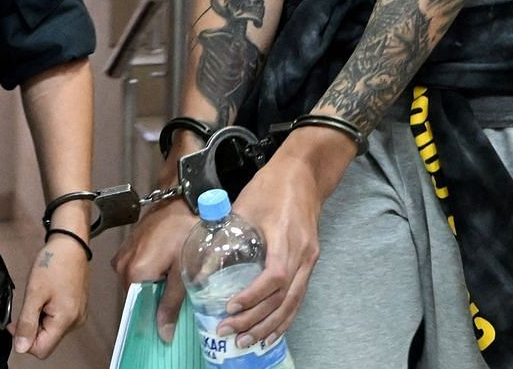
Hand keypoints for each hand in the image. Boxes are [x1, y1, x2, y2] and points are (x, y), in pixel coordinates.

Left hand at [11, 234, 88, 358]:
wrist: (71, 243)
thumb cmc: (55, 262)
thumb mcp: (34, 293)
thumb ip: (27, 323)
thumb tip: (21, 347)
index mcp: (66, 320)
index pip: (41, 350)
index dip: (25, 340)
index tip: (16, 323)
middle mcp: (75, 321)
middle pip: (47, 341)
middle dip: (32, 328)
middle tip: (28, 305)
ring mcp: (78, 315)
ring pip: (52, 331)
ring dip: (39, 320)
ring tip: (40, 297)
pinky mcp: (78, 308)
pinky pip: (58, 321)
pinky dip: (48, 313)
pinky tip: (47, 297)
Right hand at [113, 194, 196, 340]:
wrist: (183, 199)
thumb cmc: (186, 233)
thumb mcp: (183, 272)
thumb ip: (171, 304)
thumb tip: (163, 334)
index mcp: (134, 273)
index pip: (136, 308)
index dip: (152, 316)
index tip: (166, 319)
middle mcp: (122, 265)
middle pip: (136, 295)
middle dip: (153, 298)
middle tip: (174, 296)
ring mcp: (123, 253)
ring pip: (136, 280)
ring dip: (152, 283)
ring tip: (172, 278)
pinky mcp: (128, 244)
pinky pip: (135, 266)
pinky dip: (149, 270)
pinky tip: (166, 264)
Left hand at [222, 154, 323, 349]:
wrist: (304, 172)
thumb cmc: (272, 185)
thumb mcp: (244, 206)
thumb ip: (225, 236)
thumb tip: (202, 268)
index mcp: (286, 238)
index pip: (274, 277)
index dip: (253, 296)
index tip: (230, 307)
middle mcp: (303, 254)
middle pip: (283, 298)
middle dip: (255, 320)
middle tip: (229, 332)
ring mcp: (310, 259)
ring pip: (293, 303)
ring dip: (270, 326)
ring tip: (247, 341)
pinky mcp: (311, 261)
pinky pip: (299, 297)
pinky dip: (285, 318)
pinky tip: (271, 332)